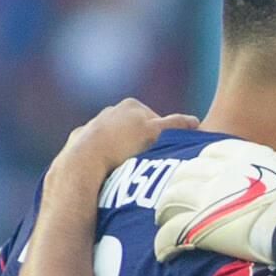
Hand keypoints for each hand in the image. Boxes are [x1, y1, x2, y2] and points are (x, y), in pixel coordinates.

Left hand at [52, 99, 179, 191]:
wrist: (84, 160)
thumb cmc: (123, 145)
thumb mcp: (156, 134)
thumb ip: (176, 126)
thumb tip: (195, 121)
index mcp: (131, 105)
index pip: (156, 121)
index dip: (162, 138)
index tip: (162, 154)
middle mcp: (111, 111)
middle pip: (136, 130)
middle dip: (142, 144)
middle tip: (147, 164)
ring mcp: (94, 125)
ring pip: (116, 140)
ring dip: (123, 152)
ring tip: (127, 169)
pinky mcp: (81, 141)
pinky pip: (97, 150)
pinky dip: (105, 158)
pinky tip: (108, 170)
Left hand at [151, 135, 275, 267]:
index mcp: (243, 155)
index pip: (212, 152)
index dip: (206, 163)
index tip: (206, 175)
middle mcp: (219, 172)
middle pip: (185, 172)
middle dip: (178, 184)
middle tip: (177, 198)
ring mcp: (206, 199)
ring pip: (170, 198)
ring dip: (164, 209)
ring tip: (163, 220)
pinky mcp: (198, 227)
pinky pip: (169, 233)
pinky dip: (163, 242)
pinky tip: (164, 251)